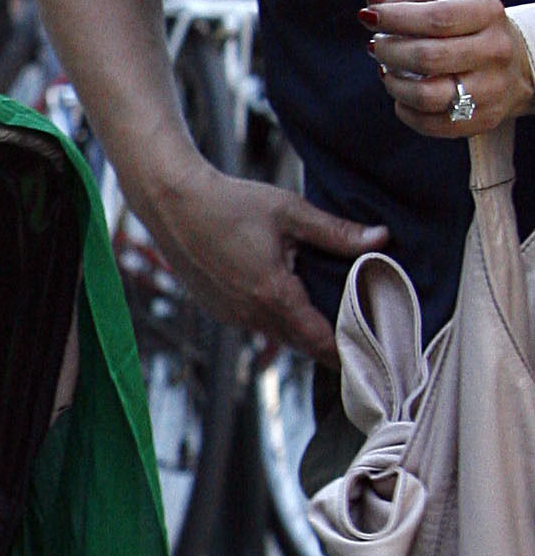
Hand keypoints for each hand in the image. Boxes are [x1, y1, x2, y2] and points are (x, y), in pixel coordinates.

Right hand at [147, 158, 385, 362]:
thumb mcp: (290, 213)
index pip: (320, 340)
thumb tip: (382, 238)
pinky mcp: (216, 309)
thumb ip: (337, 233)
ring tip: (324, 315)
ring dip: (299, 330)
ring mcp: (229, 315)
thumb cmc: (230, 202)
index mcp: (273, 294)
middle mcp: (250, 313)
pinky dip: (273, 319)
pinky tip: (283, 297)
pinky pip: (254, 324)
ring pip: (276, 336)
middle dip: (327, 344)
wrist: (173, 203)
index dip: (346, 350)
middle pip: (301, 344)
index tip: (368, 353)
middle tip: (357, 337)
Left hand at [364, 0, 534, 141]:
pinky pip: (428, 123)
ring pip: (427, 96)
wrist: (512, 62)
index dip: (395, 18)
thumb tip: (376, 0)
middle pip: (428, 58)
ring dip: (393, 83)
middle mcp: (495, 51)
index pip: (436, 18)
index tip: (369, 16)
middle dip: (389, 51)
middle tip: (375, 45)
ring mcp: (492, 90)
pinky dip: (404, 108)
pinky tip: (402, 92)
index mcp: (487, 12)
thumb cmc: (465, 22)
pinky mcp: (482, 120)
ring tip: (386, 69)